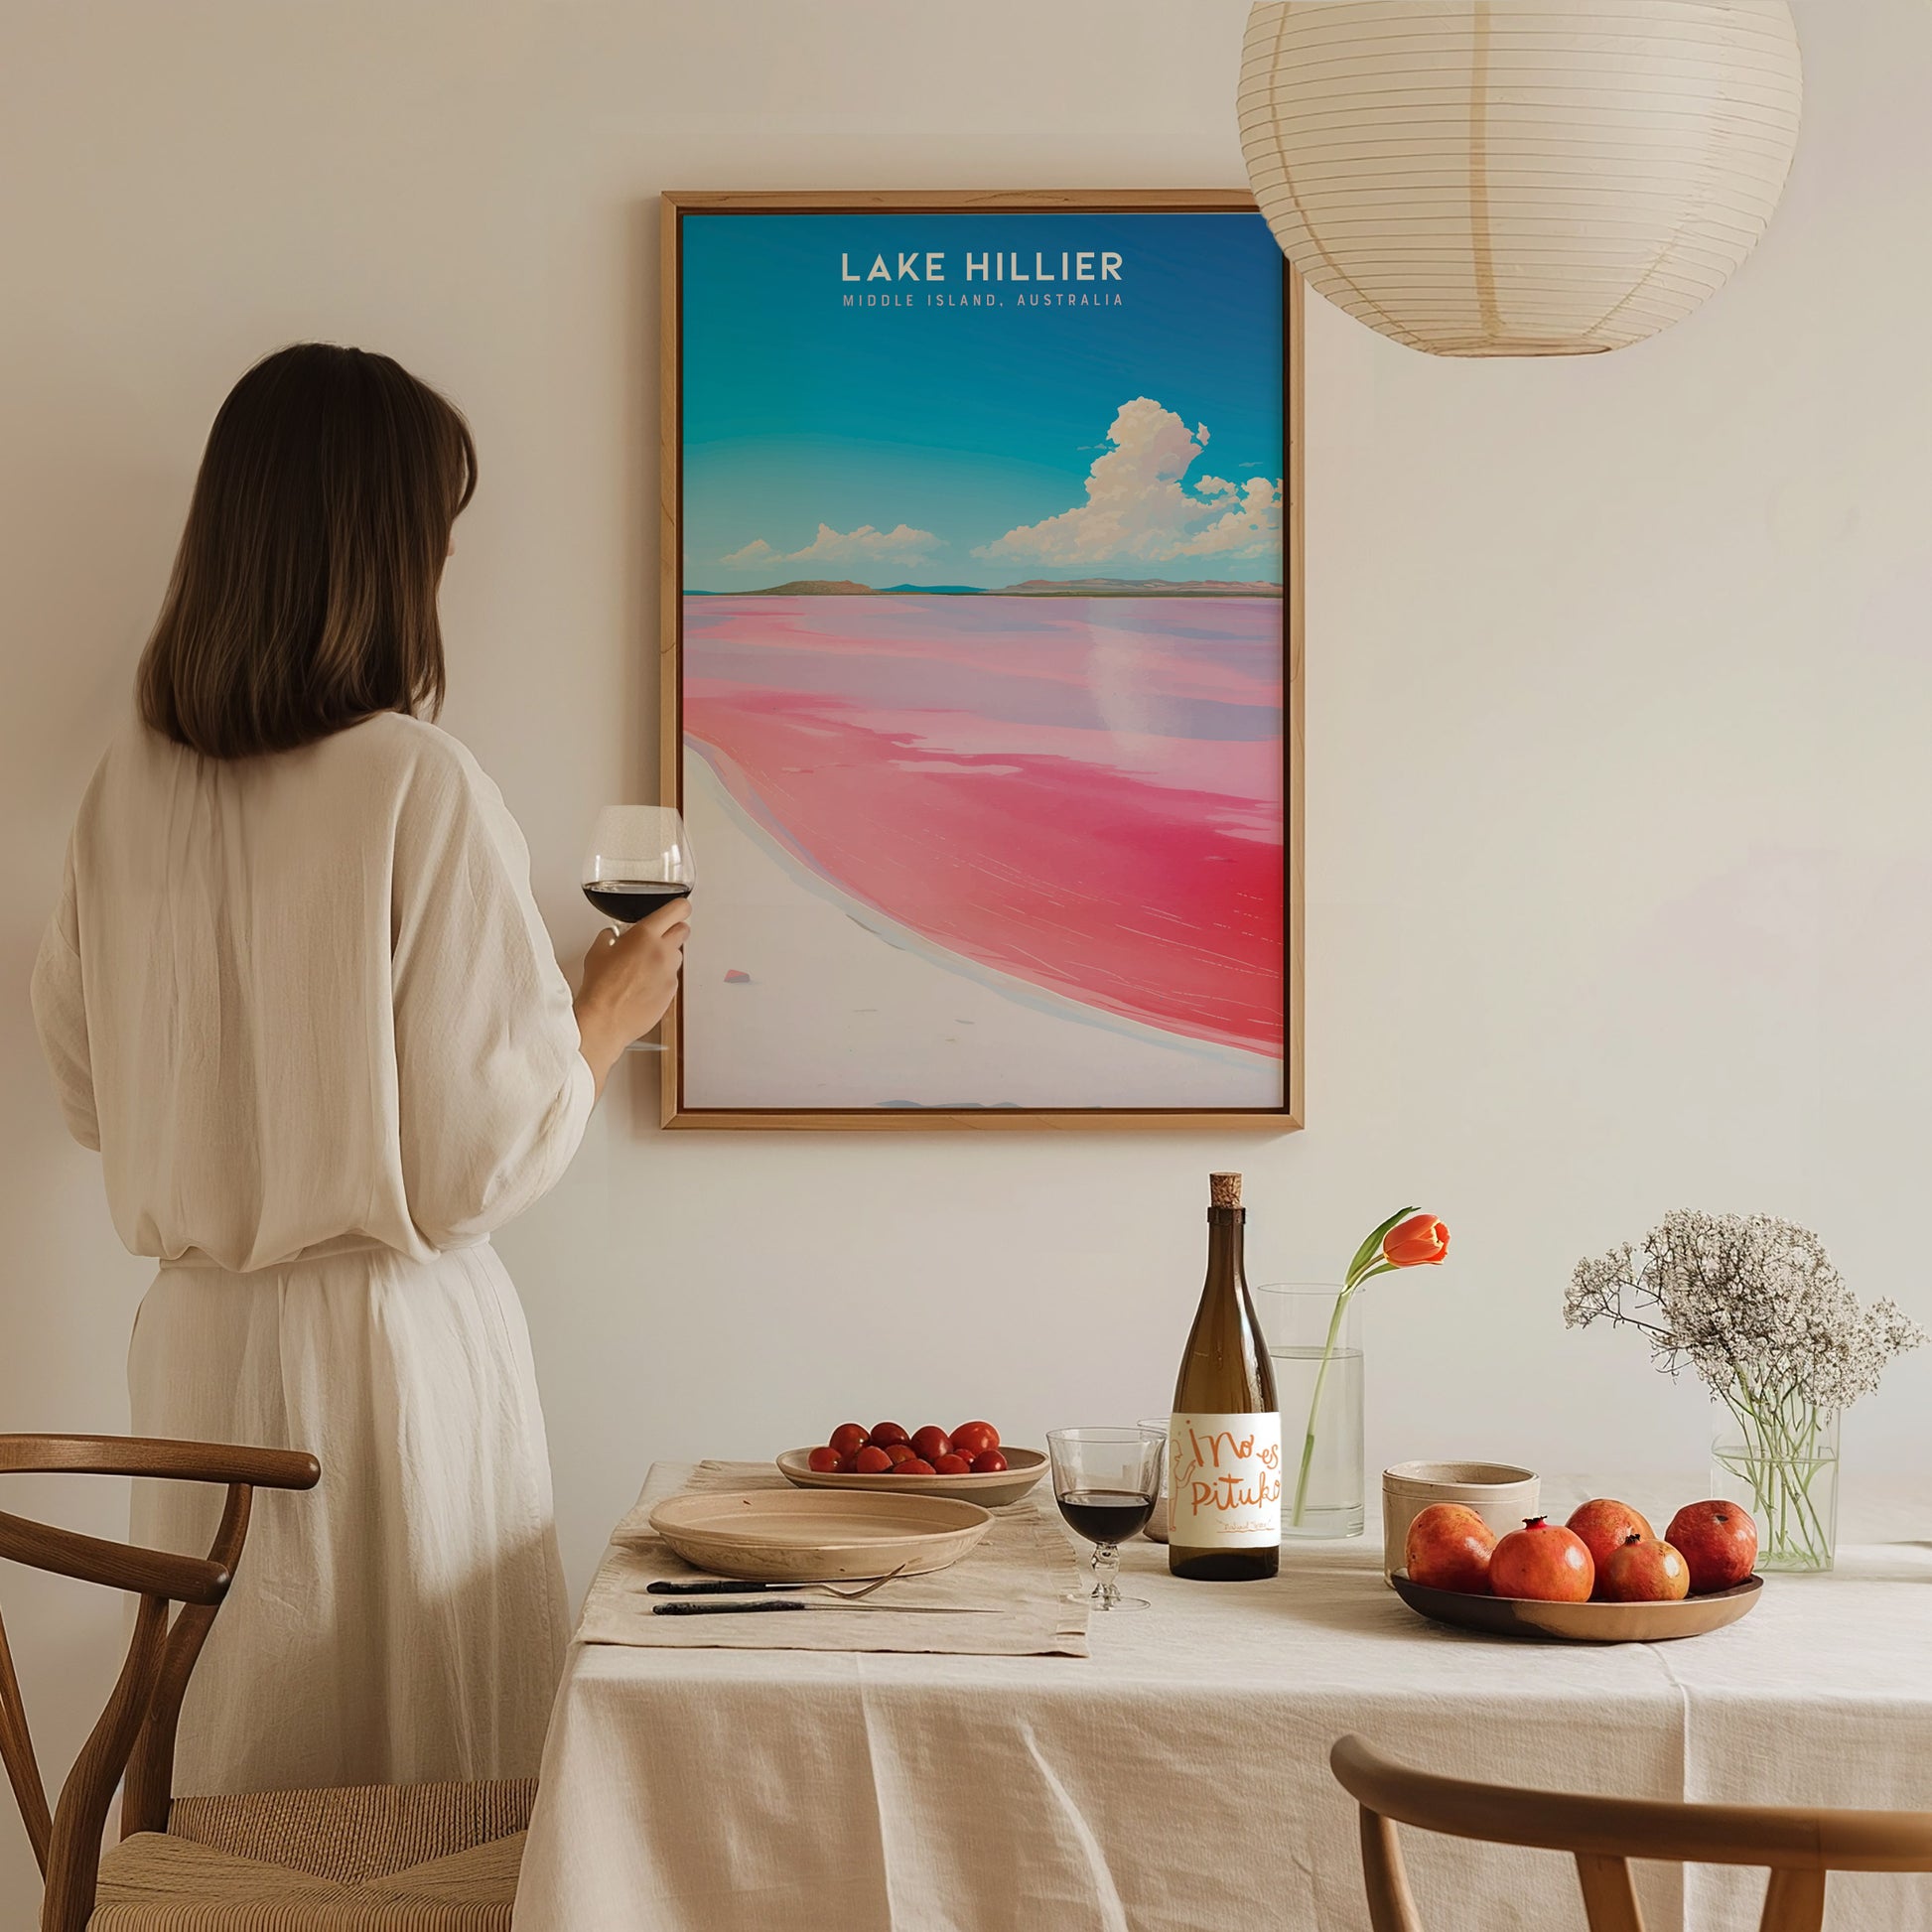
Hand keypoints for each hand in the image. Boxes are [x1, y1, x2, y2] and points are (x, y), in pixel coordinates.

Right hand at [574, 895, 690, 1095]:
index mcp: (645, 935)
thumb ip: (610, 937)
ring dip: (666, 956)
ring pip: (677, 956)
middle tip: (658, 937)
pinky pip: (672, 978)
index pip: (677, 910)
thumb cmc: (600, 988)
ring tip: (644, 966)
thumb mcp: (597, 952)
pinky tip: (644, 985)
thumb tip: (613, 936)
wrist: (605, 1020)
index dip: (680, 907)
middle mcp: (663, 952)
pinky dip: (662, 978)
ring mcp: (669, 973)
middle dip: (673, 930)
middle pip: (683, 930)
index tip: (679, 909)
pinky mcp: (671, 992)